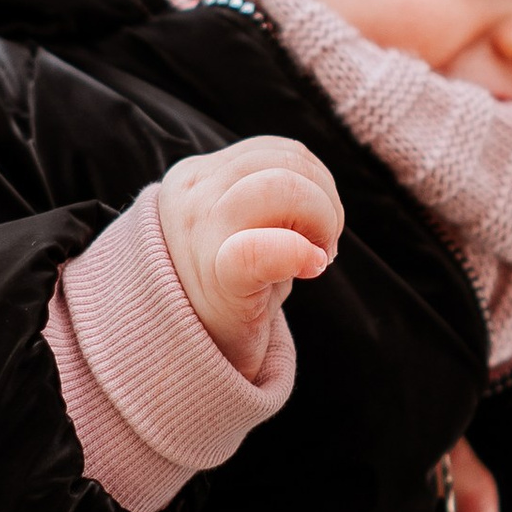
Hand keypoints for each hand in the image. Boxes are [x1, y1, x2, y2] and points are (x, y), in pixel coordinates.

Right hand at [156, 134, 344, 368]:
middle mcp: (192, 195)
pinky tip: (309, 269)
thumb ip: (269, 194)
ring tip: (316, 256)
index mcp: (195, 177)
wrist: (184, 361)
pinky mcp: (217, 275)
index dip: (315, 181)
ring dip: (323, 219)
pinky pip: (265, 248)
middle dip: (327, 201)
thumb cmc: (224, 292)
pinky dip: (301, 252)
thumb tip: (320, 183)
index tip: (316, 228)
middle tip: (325, 245)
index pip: (277, 150)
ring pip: (284, 185)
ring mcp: (199, 231)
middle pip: (288, 162)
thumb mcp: (239, 228)